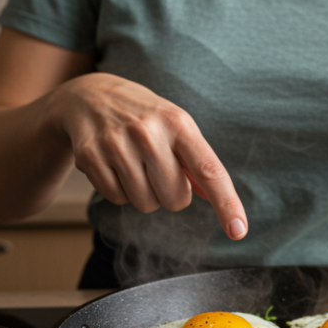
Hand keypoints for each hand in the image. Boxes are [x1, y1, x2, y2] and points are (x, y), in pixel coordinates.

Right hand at [46, 72, 247, 239]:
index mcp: (178, 123)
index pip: (209, 171)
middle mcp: (149, 132)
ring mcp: (117, 144)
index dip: (226, 203)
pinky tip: (113, 165)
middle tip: (157, 169)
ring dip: (144, 193)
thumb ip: (196, 161)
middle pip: (174, 199)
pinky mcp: (91, 157)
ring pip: (145, 203)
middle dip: (170, 194)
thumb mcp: (175, 126)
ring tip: (133, 164)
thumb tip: (213, 196)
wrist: (89, 96)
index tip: (239, 231)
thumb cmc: (143, 115)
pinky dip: (119, 191)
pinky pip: (117, 199)